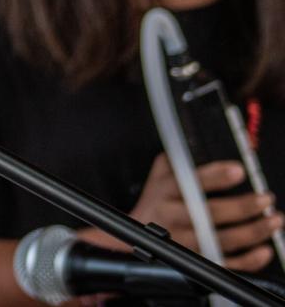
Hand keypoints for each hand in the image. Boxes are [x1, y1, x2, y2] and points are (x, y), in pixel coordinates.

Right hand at [129, 154, 281, 270]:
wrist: (138, 233)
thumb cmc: (157, 199)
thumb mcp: (161, 173)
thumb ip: (181, 159)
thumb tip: (207, 145)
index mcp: (166, 190)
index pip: (190, 181)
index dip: (216, 176)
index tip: (238, 170)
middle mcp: (173, 216)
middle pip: (210, 213)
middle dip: (243, 206)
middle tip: (266, 198)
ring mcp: (184, 241)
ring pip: (222, 240)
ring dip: (253, 232)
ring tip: (274, 221)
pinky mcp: (194, 261)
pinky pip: (225, 263)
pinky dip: (248, 260)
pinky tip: (264, 250)